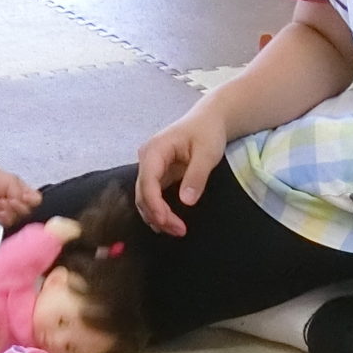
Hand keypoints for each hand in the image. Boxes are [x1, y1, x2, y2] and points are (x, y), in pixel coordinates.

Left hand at [0, 164, 39, 225]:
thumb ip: (20, 191)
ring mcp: (13, 214)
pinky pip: (7, 224)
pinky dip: (2, 218)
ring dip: (9, 212)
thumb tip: (24, 200)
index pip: (37, 203)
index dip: (32, 202)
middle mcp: (22, 206)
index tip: (24, 197)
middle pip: (28, 214)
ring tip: (2, 202)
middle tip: (10, 199)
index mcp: (28, 196)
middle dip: (18, 207)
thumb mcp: (12, 180)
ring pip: (18, 220)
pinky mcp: (3, 219)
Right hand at [134, 104, 227, 235]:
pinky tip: (170, 223)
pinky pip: (153, 196)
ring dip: (158, 217)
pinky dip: (160, 211)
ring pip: (145, 198)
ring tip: (178, 230)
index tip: (166, 221)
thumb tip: (186, 201)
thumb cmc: (207, 132)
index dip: (154, 204)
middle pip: (143, 193)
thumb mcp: (207, 153)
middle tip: (179, 231)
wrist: (208, 121)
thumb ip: (196, 176)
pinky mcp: (158, 175)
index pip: (147, 181)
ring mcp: (151, 168)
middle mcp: (147, 159)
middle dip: (158, 215)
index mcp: (155, 150)